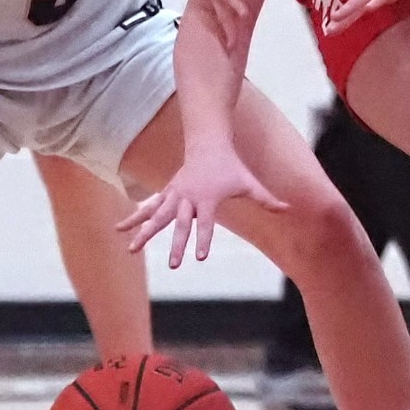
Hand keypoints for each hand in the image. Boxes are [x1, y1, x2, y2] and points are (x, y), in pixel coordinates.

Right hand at [119, 147, 286, 266]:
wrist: (207, 143)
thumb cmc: (231, 166)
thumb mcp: (249, 182)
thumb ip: (267, 199)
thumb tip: (289, 209)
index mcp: (207, 199)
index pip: (206, 224)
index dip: (203, 240)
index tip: (199, 258)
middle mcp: (188, 198)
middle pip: (180, 225)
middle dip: (177, 245)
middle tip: (174, 266)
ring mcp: (174, 196)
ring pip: (156, 217)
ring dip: (143, 233)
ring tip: (130, 250)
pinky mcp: (166, 194)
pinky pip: (148, 208)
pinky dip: (134, 218)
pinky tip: (119, 230)